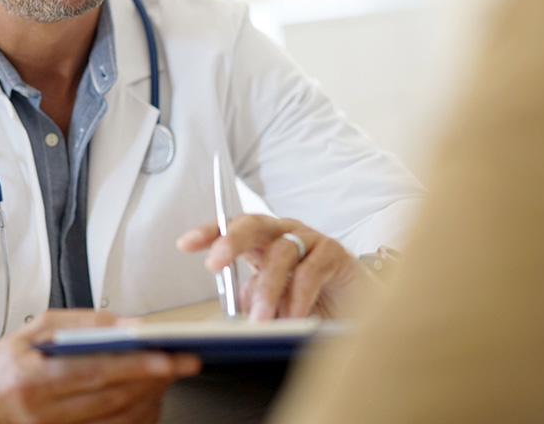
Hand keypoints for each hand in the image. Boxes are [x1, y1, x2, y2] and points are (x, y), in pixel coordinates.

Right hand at [0, 309, 199, 423]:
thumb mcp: (40, 327)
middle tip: (182, 362)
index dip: (139, 366)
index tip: (170, 358)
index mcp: (34, 380)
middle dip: (155, 380)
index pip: (98, 372)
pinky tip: (146, 401)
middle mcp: (43, 414)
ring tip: (167, 378)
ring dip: (150, 400)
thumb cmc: (6, 361)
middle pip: (114, 399)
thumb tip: (132, 325)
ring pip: (118, 422)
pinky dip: (134, 418)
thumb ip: (87, 324)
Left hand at [176, 214, 361, 320]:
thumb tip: (236, 313)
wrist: (358, 304)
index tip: (185, 243)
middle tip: (215, 262)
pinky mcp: (334, 253)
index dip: (209, 232)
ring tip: (261, 320)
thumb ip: (253, 300)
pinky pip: (311, 271)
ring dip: (268, 289)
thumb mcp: (273, 300)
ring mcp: (310, 239)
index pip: (232, 228)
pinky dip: (299, 297)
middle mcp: (284, 232)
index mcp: (263, 240)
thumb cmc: (311, 299)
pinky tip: (294, 317)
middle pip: (253, 224)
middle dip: (230, 241)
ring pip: (281, 253)